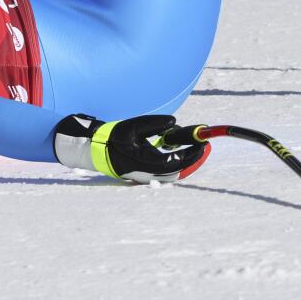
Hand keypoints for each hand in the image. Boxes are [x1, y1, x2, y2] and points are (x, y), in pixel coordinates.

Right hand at [53, 114, 209, 183]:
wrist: (96, 151)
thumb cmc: (113, 138)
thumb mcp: (132, 127)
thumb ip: (154, 124)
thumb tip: (174, 123)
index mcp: (146, 162)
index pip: (176, 161)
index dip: (192, 153)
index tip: (202, 142)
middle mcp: (148, 173)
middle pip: (179, 172)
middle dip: (194, 159)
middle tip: (204, 147)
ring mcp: (147, 177)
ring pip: (174, 174)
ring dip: (187, 162)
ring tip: (195, 148)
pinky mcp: (145, 175)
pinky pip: (167, 174)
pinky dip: (177, 164)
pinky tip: (179, 152)